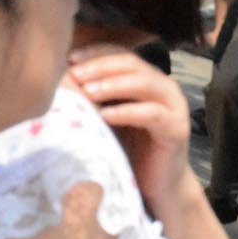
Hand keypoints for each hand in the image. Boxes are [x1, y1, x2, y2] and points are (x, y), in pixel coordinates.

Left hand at [68, 46, 192, 212]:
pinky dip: (127, 112)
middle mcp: (164, 87)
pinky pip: (152, 114)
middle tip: (76, 75)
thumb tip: (60, 81)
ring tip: (88, 93)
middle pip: (133, 64)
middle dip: (102, 66)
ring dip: (114, 85)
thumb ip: (93, 100)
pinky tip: (105, 116)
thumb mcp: (107, 120)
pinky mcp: (176, 129)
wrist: (158, 185)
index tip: (69, 59)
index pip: (123, 55)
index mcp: (148, 80)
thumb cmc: (128, 150)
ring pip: (145, 83)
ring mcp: (173, 107)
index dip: (97, 53)